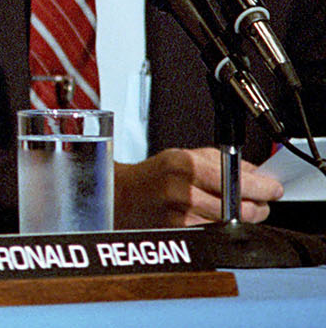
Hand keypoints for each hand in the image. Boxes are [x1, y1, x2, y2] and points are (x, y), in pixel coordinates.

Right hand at [114, 147, 282, 227]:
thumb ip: (221, 161)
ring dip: (242, 219)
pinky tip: (216, 219)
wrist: (120, 196)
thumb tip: (256, 174)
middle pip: (242, 209)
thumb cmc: (151, 175)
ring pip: (233, 225)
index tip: (273, 189)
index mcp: (185, 166)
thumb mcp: (183, 155)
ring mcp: (182, 217)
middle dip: (258, 206)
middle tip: (259, 201)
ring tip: (235, 209)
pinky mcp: (181, 236)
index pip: (239, 181)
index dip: (264, 188)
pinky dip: (224, 228)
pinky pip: (217, 235)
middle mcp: (183, 192)